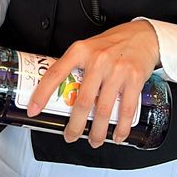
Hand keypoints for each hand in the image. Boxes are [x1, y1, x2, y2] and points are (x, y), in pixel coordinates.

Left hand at [27, 20, 159, 147]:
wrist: (143, 36)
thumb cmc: (112, 43)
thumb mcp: (87, 48)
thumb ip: (75, 66)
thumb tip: (59, 91)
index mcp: (80, 51)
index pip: (55, 74)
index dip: (42, 94)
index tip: (34, 109)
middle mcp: (97, 60)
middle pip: (82, 101)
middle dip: (75, 125)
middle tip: (70, 136)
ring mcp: (116, 70)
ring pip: (103, 110)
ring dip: (98, 131)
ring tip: (94, 140)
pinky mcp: (134, 79)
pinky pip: (126, 110)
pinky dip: (121, 128)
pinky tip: (117, 135)